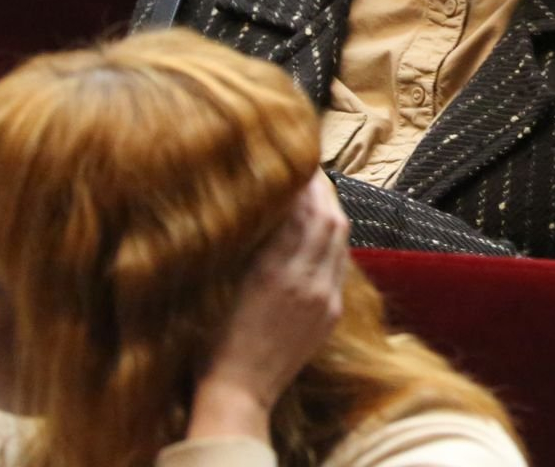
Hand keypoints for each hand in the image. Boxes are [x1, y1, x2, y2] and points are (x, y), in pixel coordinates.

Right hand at [187, 173, 348, 442]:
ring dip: (332, 211)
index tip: (295, 163)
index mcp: (275, 271)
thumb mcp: (222, 287)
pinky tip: (323, 232)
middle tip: (310, 170)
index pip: (301, 211)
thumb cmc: (213, 342)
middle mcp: (307, 280)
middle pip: (329, 218)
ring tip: (319, 193)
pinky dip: (334, 240)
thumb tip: (261, 209)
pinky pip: (340, 264)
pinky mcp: (332, 312)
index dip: (303, 183)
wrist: (239, 392)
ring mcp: (325, 297)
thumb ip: (248, 248)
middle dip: (322, 190)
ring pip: (340, 239)